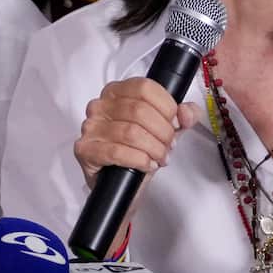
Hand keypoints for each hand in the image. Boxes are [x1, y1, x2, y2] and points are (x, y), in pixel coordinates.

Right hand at [74, 77, 200, 189]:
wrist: (121, 184)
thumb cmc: (138, 151)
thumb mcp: (164, 129)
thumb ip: (182, 116)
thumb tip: (187, 112)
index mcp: (117, 91)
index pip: (144, 88)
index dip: (166, 106)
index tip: (176, 123)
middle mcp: (100, 105)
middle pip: (139, 110)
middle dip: (162, 132)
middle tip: (169, 146)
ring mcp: (90, 127)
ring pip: (131, 132)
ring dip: (154, 148)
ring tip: (160, 157)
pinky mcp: (85, 149)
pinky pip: (117, 151)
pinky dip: (139, 159)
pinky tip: (147, 164)